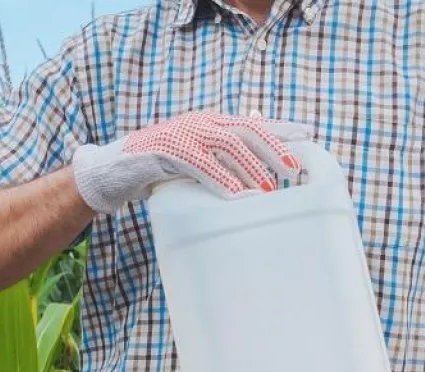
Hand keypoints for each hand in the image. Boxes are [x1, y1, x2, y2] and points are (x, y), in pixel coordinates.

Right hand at [71, 112, 309, 212]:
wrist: (115, 168)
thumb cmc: (162, 171)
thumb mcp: (199, 165)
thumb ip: (224, 166)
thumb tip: (256, 186)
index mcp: (212, 125)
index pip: (253, 122)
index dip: (281, 128)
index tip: (308, 135)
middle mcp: (201, 124)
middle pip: (246, 129)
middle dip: (274, 147)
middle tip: (295, 168)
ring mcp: (183, 134)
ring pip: (226, 144)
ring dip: (251, 167)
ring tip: (269, 189)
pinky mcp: (166, 151)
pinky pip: (198, 164)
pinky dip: (218, 179)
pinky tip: (235, 196)